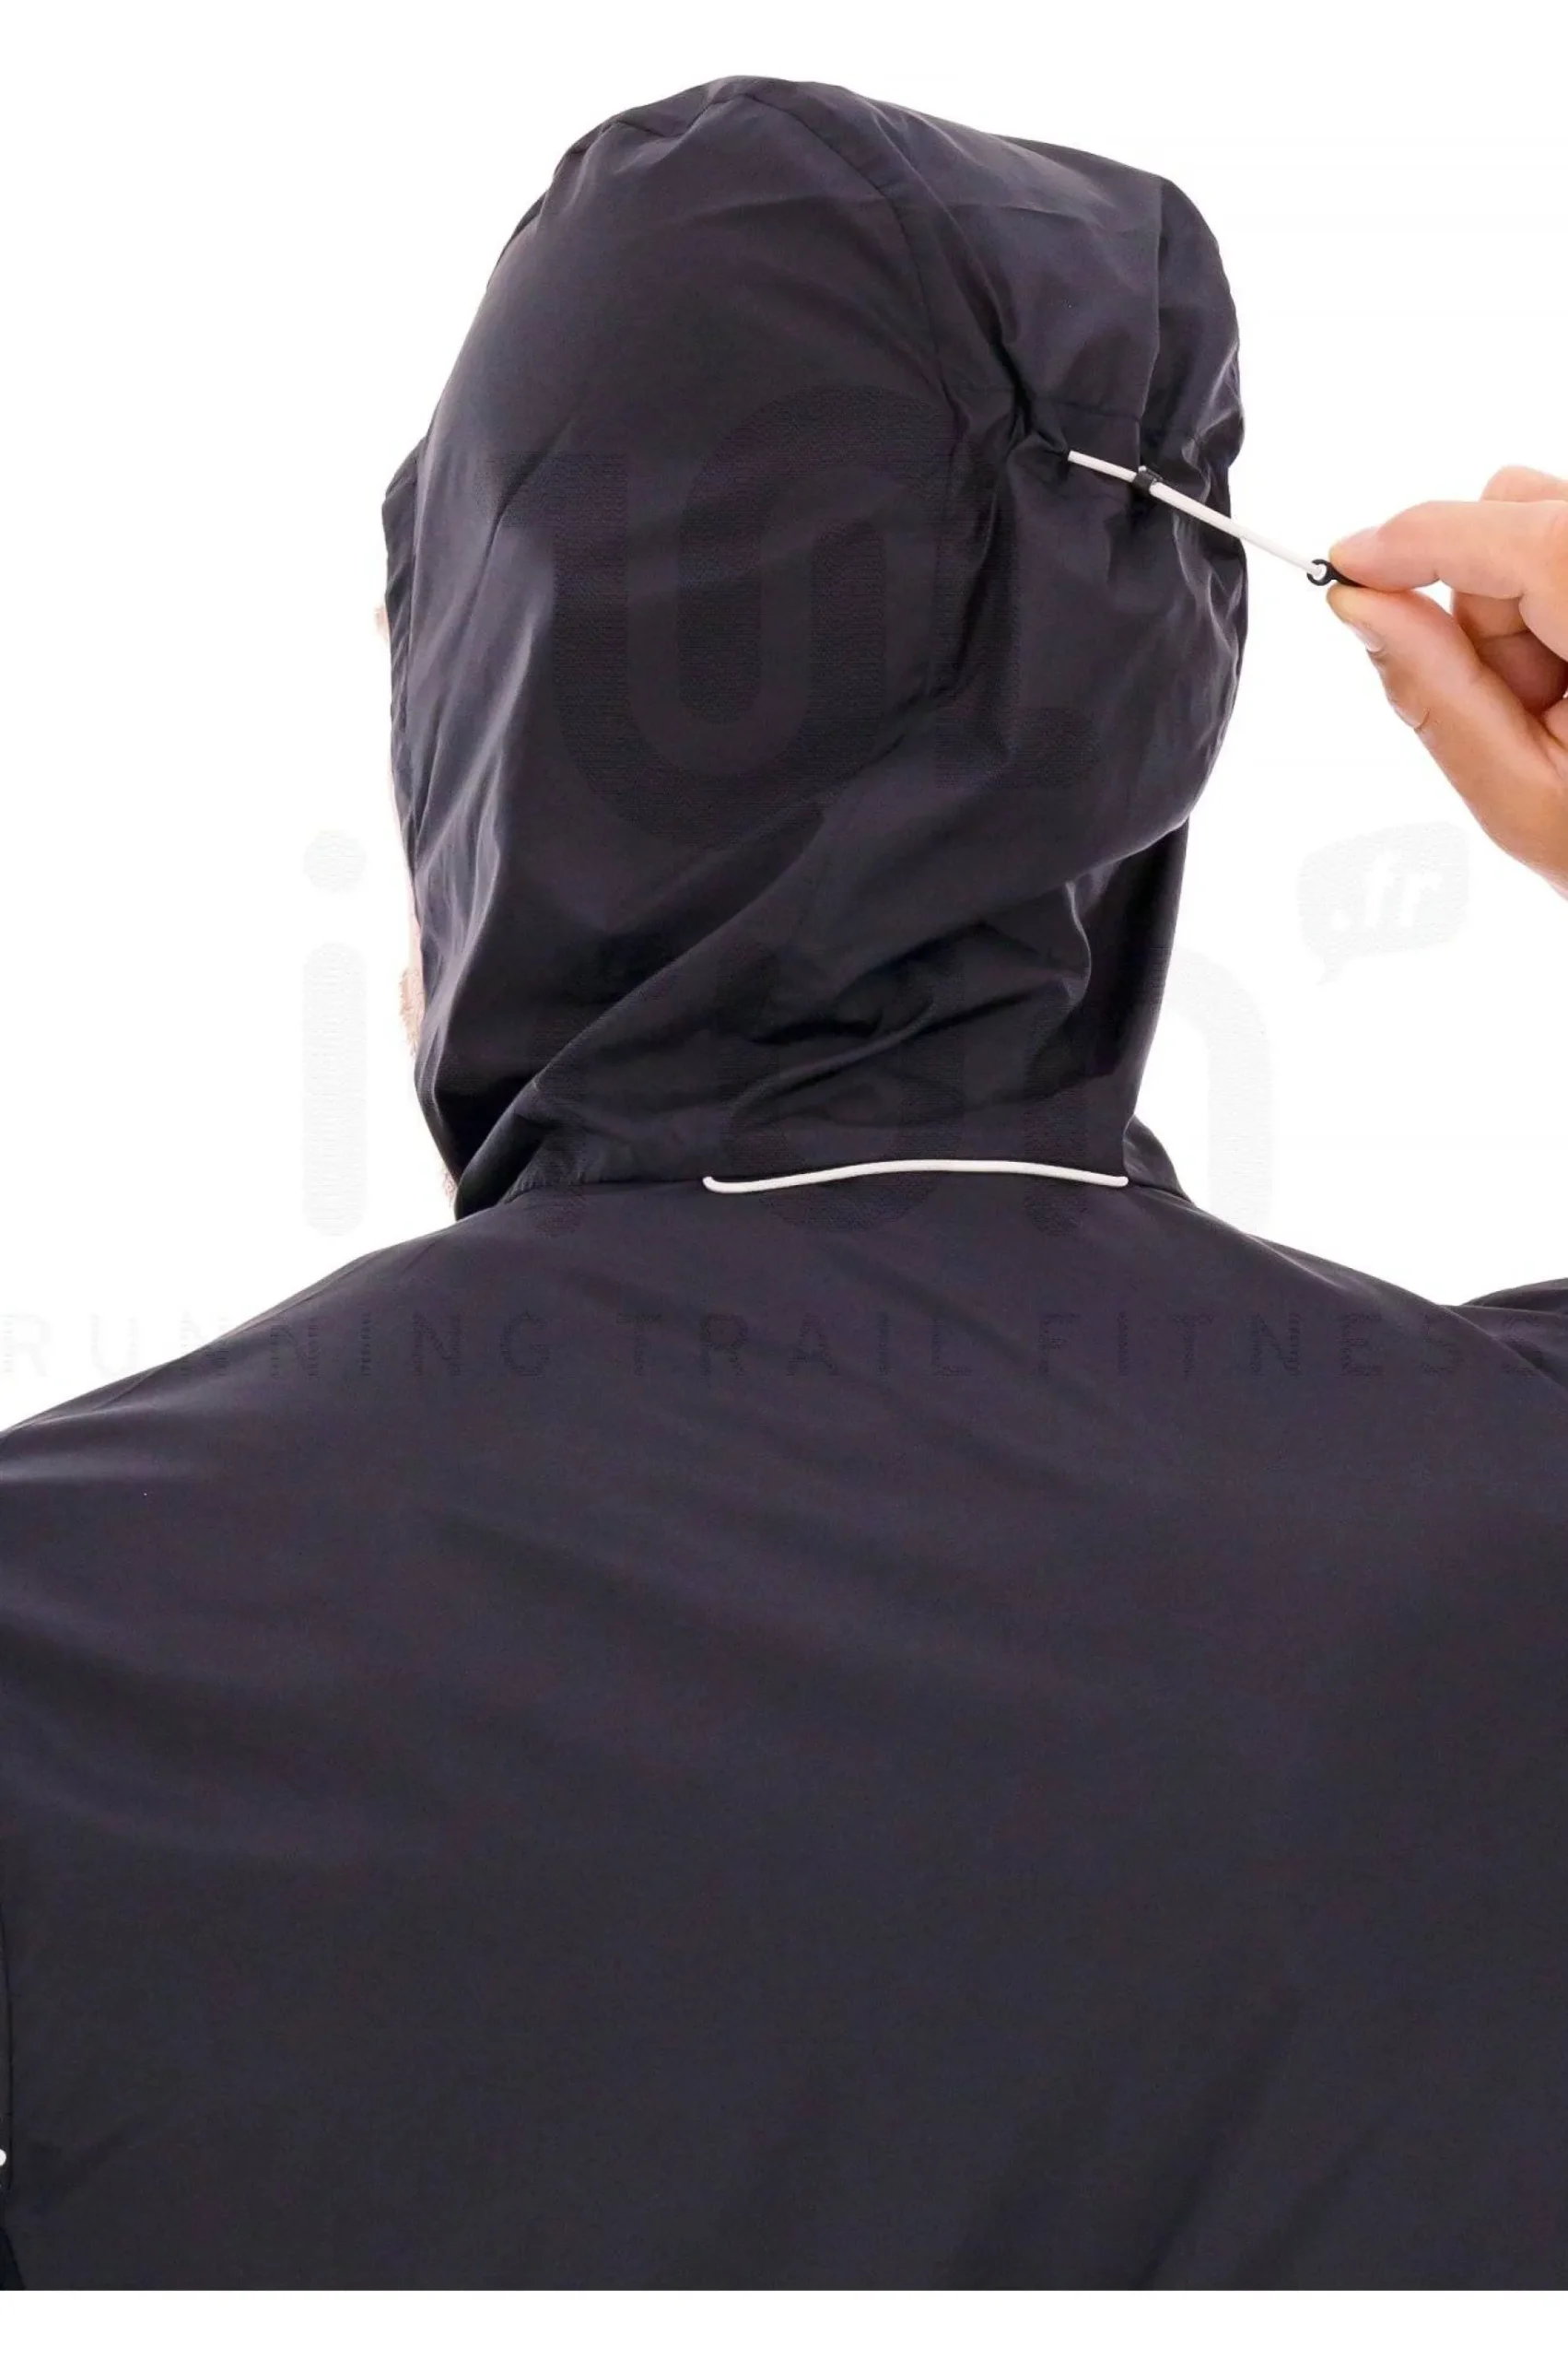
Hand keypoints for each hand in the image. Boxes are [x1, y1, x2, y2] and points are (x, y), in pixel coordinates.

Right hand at [1325, 467, 1567, 897]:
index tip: (1347, 565)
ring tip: (1557, 705)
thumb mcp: (1522, 796)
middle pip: (1523, 514)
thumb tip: (1361, 607)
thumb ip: (1435, 693)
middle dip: (1483, 603)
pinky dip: (1550, 612)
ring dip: (1521, 615)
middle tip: (1518, 703)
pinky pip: (1561, 556)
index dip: (1420, 539)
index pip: (1516, 535)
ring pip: (1541, 529)